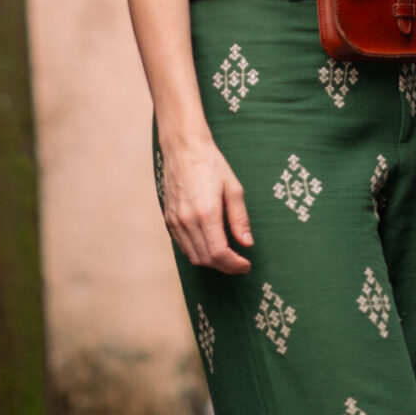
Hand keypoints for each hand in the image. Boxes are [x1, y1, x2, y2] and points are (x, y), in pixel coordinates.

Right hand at [161, 133, 253, 273]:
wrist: (184, 148)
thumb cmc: (210, 164)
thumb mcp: (233, 187)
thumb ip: (240, 218)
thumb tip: (247, 243)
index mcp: (206, 212)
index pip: (219, 253)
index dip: (234, 265)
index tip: (246, 265)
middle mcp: (187, 220)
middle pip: (206, 259)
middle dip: (225, 266)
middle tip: (239, 263)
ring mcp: (175, 221)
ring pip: (193, 256)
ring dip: (211, 262)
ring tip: (227, 257)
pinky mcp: (168, 219)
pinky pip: (182, 246)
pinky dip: (197, 252)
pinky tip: (209, 246)